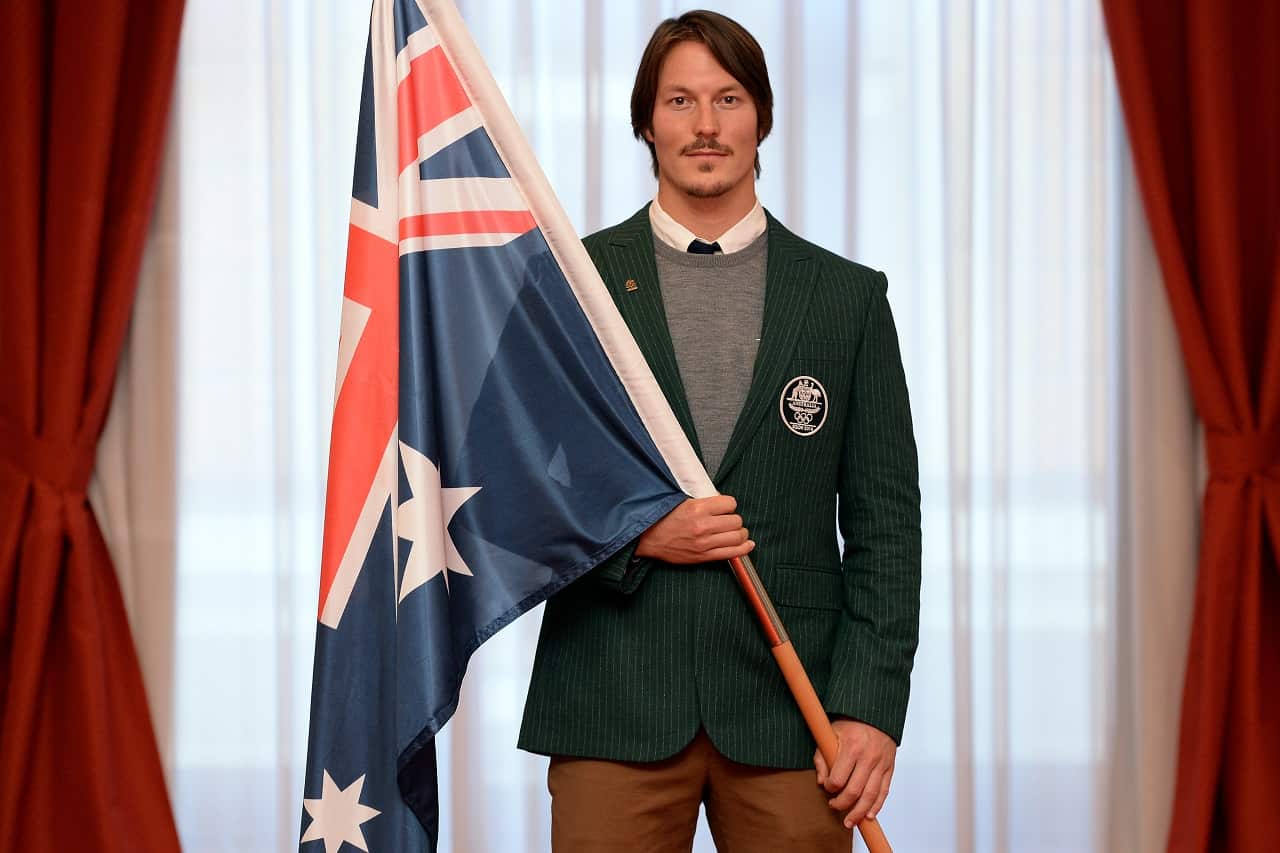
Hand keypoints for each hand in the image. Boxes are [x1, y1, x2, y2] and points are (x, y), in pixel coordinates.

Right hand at [634, 496, 754, 563]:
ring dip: (740, 533)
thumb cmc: (662, 518)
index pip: (730, 503)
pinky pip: (732, 553)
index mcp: (698, 508)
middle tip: (729, 519)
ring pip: (737, 536)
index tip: (725, 507)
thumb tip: (721, 501)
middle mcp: (703, 526)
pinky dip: (743, 548)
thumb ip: (703, 501)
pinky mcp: (704, 556)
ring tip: (737, 531)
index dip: (729, 504)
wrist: (647, 538)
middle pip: (736, 520)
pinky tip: (747, 544)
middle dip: (735, 519)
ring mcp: (705, 543)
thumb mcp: (682, 501)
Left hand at [813, 718, 895, 828]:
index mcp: (852, 747)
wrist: (875, 712)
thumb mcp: (830, 733)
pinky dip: (877, 806)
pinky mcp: (890, 767)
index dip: (830, 788)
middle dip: (842, 804)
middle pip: (855, 791)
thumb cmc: (851, 722)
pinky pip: (884, 791)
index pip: (839, 779)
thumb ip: (822, 757)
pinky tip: (868, 815)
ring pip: (871, 796)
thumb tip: (822, 781)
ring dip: (859, 813)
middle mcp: (868, 757)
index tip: (827, 787)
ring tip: (850, 821)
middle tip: (834, 807)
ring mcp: (881, 763)